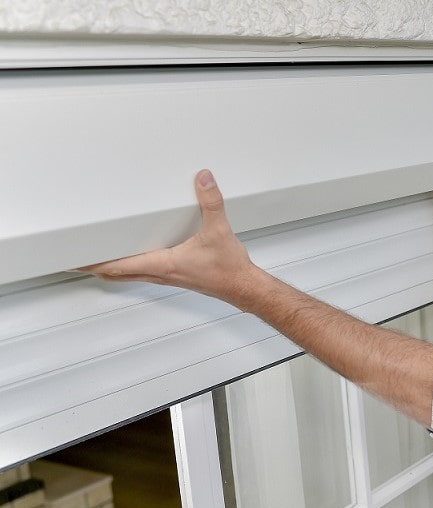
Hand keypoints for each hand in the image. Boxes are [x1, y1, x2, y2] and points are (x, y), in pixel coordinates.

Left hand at [81, 169, 257, 301]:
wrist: (243, 287)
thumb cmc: (229, 269)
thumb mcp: (219, 230)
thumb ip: (210, 202)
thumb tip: (203, 180)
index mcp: (162, 264)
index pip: (118, 265)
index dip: (92, 262)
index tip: (74, 260)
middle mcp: (160, 273)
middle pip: (116, 274)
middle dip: (95, 266)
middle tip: (77, 258)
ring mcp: (166, 277)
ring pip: (129, 275)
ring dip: (111, 267)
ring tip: (98, 257)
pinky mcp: (175, 276)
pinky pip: (143, 273)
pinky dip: (130, 266)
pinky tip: (136, 256)